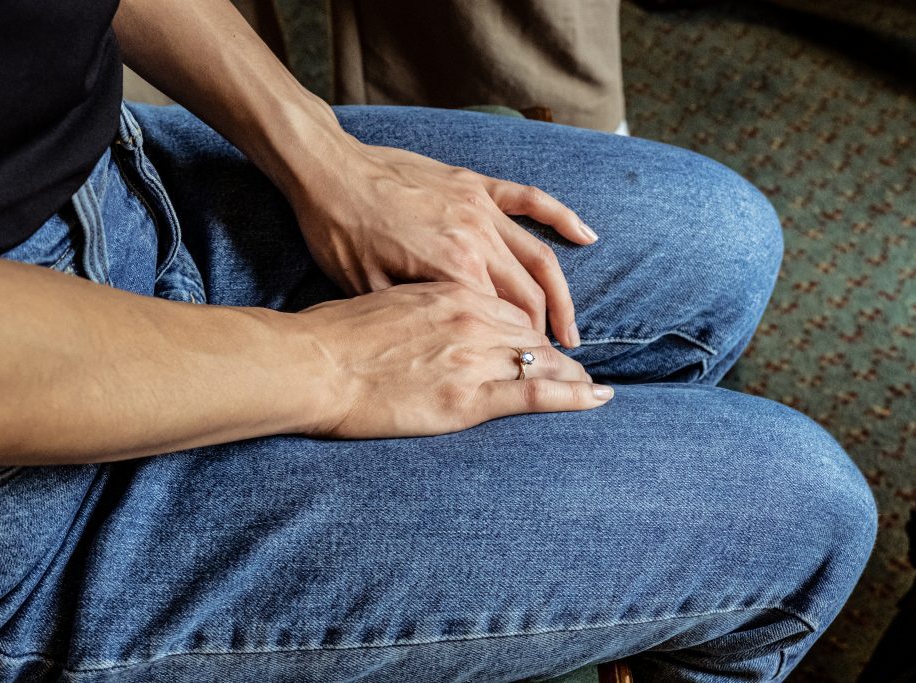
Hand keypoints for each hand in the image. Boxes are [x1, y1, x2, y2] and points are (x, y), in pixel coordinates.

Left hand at [290, 142, 596, 349]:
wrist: (328, 171)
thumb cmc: (340, 234)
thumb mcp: (370, 290)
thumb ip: (421, 315)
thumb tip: (455, 340)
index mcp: (453, 270)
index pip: (504, 323)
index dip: (518, 354)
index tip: (526, 376)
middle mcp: (477, 239)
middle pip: (529, 296)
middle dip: (546, 335)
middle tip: (556, 363)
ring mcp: (480, 208)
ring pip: (538, 257)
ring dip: (561, 296)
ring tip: (572, 329)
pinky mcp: (475, 184)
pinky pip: (530, 200)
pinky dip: (562, 218)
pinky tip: (587, 238)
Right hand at [297, 282, 612, 438]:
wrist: (312, 362)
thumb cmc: (335, 331)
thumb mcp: (383, 296)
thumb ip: (419, 304)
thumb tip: (428, 318)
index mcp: (451, 287)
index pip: (508, 302)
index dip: (529, 323)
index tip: (538, 336)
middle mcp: (471, 315)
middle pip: (530, 329)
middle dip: (554, 347)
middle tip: (575, 363)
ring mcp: (473, 355)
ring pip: (540, 358)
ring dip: (570, 371)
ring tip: (590, 385)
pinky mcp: (468, 396)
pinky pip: (535, 392)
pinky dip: (573, 395)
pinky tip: (597, 397)